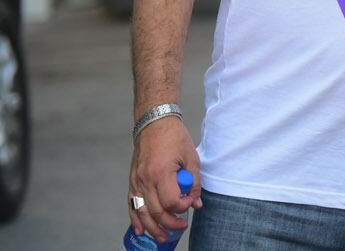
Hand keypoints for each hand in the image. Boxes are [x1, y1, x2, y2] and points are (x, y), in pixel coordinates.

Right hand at [128, 116, 202, 241]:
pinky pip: (132, 205)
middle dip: (170, 223)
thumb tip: (196, 203)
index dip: (183, 207)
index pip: (171, 202)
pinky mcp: (132, 182)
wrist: (154, 123)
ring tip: (163, 237)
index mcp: (161, 173)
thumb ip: (194, 182)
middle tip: (182, 226)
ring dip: (153, 228)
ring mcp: (136, 182)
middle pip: (156, 212)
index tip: (191, 202)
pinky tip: (141, 230)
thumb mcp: (191, 157)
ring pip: (142, 213)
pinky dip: (136, 219)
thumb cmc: (174, 138)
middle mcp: (145, 180)